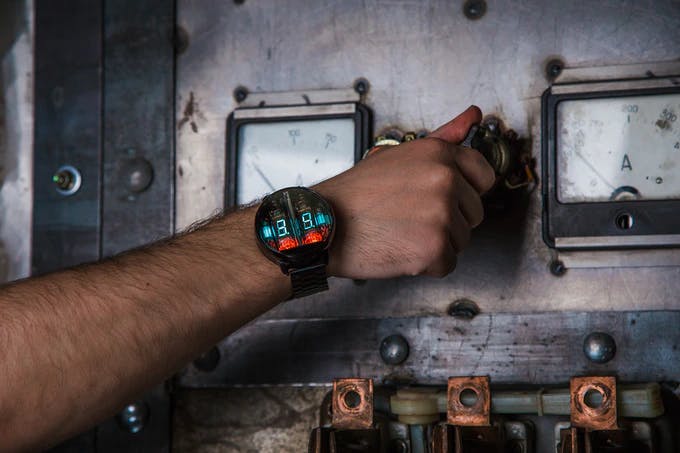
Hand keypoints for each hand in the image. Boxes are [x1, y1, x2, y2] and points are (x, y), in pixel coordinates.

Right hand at [315, 106, 494, 278]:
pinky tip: (400, 248)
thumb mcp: (398, 153)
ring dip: (436, 242)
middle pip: (474, 213)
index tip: (438, 197)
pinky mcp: (435, 249)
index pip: (484, 176)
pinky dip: (426, 264)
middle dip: (447, 219)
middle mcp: (445, 181)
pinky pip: (447, 263)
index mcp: (439, 154)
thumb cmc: (356, 193)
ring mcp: (442, 215)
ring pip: (461, 240)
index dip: (462, 192)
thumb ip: (443, 136)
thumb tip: (472, 114)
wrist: (324, 224)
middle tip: (408, 216)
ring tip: (401, 231)